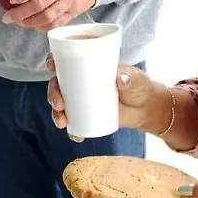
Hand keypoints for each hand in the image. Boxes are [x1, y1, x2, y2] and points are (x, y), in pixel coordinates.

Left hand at [2, 0, 96, 31]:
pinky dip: (42, 27)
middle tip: (7, 17)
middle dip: (20, 13)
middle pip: (39, 4)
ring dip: (29, 22)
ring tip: (18, 22)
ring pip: (47, 17)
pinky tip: (33, 26)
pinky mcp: (73, 14)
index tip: (11, 0)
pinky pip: (56, 24)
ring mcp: (69, 2)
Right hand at [46, 58, 167, 141]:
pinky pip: (74, 124)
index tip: (51, 65)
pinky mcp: (87, 117)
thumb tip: (120, 77)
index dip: (54, 61)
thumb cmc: (140, 86)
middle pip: (58, 85)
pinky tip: (76, 135)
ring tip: (62, 122)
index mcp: (88, 67)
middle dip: (52, 94)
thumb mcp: (136, 78)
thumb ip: (130, 77)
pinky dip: (72, 130)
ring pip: (61, 106)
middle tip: (59, 105)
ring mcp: (82, 101)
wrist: (146, 108)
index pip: (66, 62)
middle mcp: (80, 84)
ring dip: (56, 114)